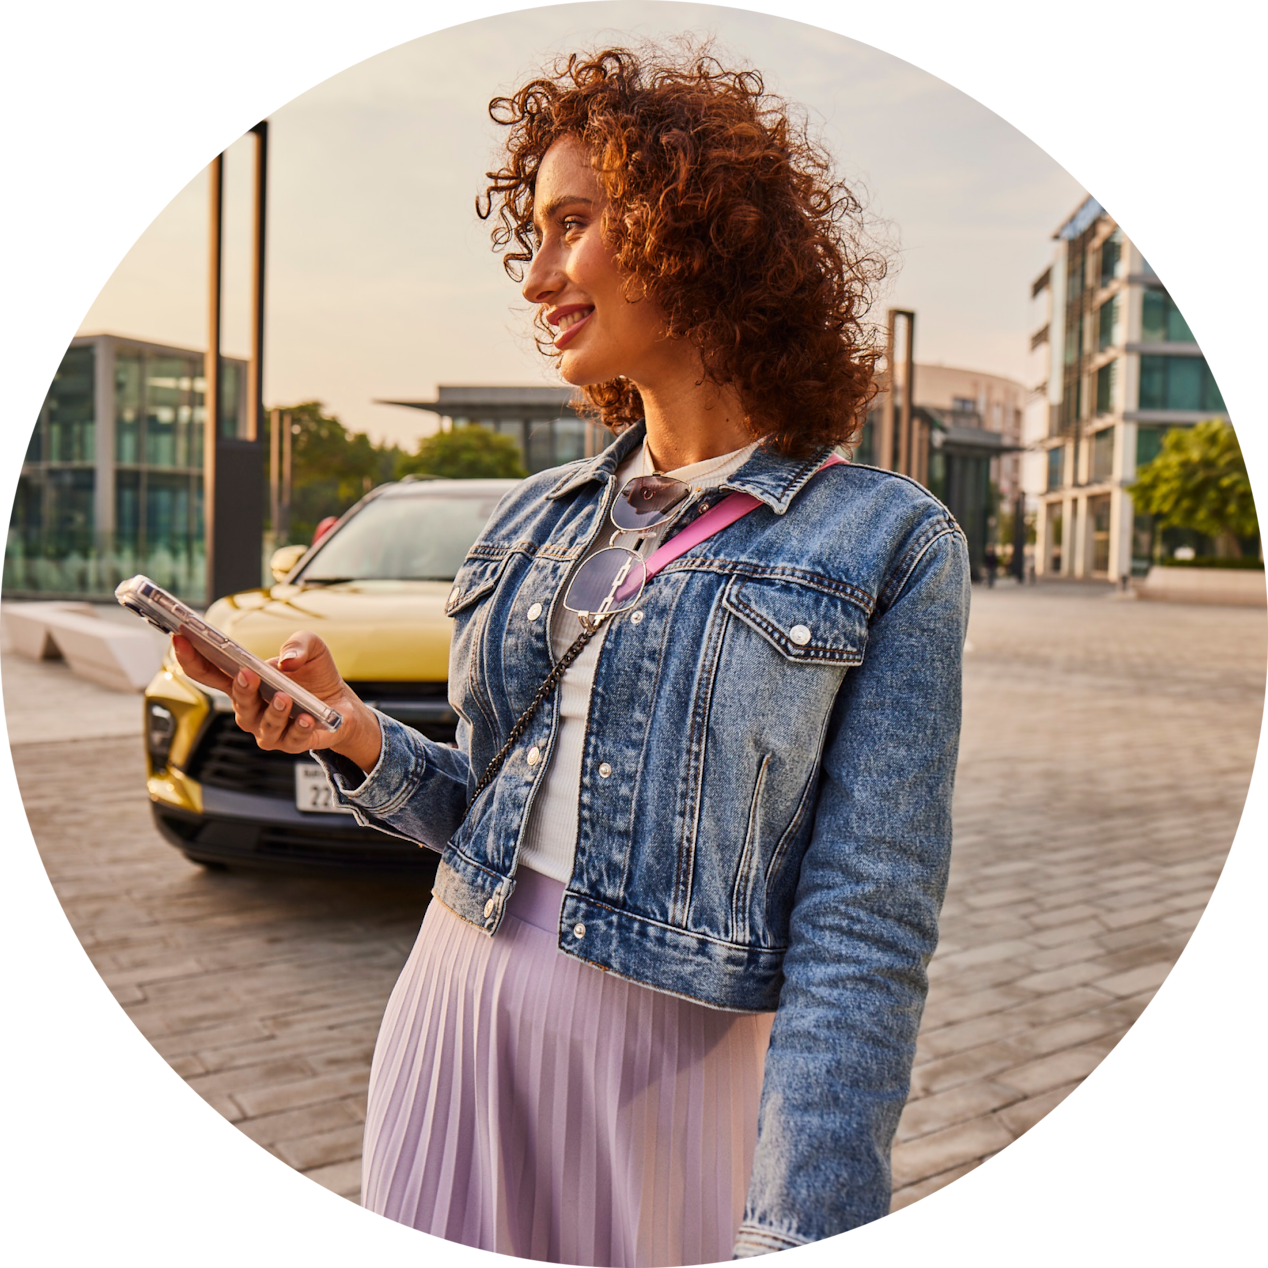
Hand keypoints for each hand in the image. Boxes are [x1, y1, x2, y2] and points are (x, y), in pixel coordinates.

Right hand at [171, 630, 382, 770]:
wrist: (343, 705)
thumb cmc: (315, 675)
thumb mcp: (311, 647)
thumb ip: (299, 643)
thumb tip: (287, 660)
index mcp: (244, 683)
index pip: (208, 672)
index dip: (191, 658)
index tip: (180, 639)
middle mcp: (250, 709)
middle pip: (236, 702)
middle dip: (241, 689)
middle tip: (248, 674)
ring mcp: (269, 729)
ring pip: (261, 724)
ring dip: (273, 711)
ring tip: (285, 697)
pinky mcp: (292, 743)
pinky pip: (291, 739)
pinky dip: (298, 728)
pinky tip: (306, 717)